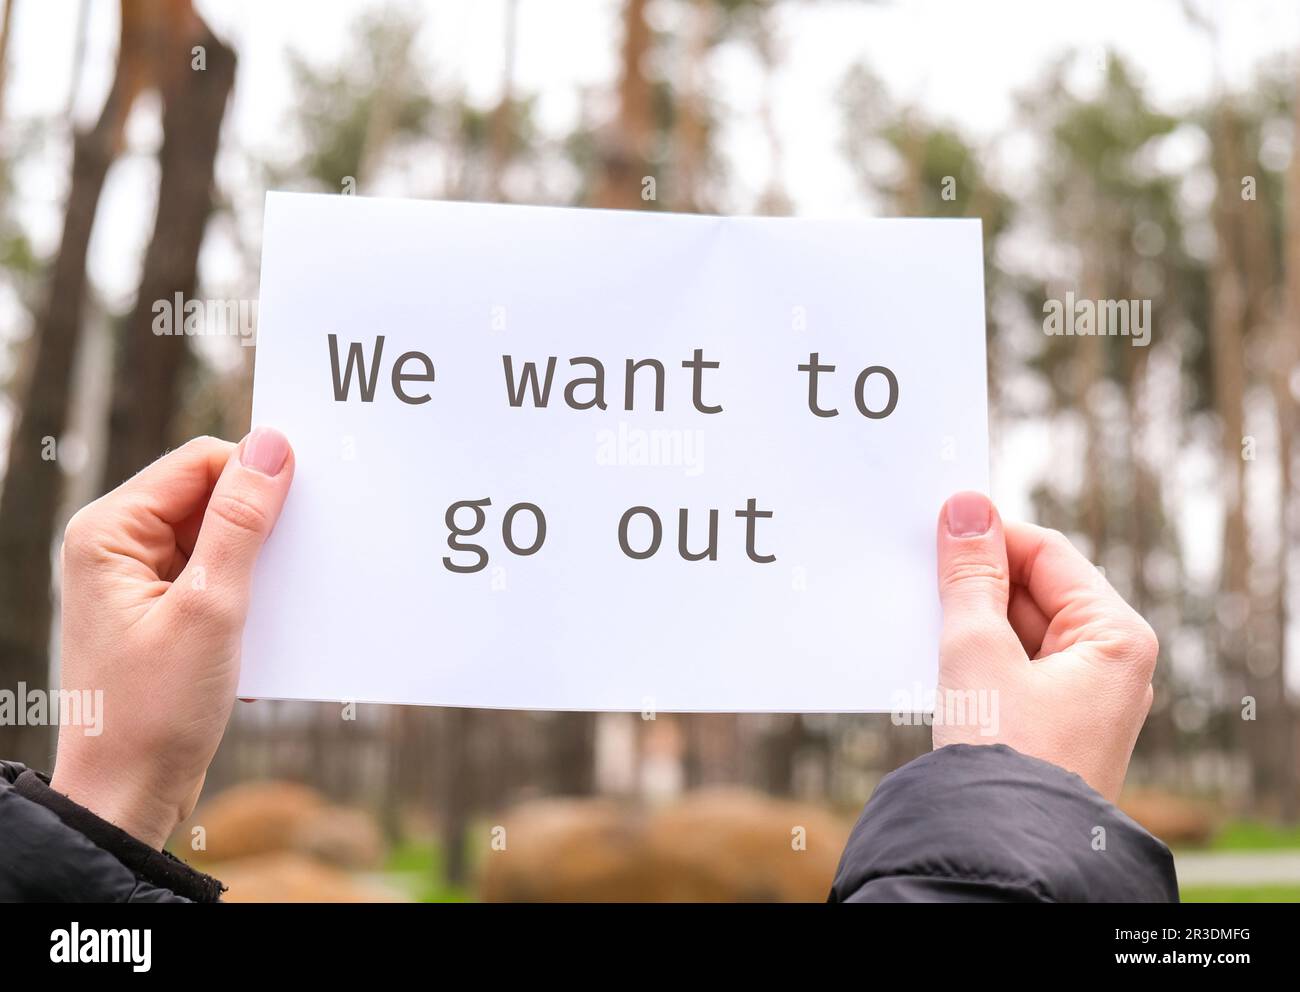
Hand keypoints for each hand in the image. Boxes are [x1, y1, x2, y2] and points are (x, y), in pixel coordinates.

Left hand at [51, 429, 293, 847]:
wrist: (131, 796)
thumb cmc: (155, 710)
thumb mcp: (212, 607)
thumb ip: (242, 521)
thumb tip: (272, 445)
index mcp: (109, 532)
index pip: (200, 463)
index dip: (257, 475)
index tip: (309, 507)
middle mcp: (117, 546)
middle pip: (210, 496)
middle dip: (260, 527)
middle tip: (298, 562)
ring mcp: (137, 580)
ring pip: (220, 538)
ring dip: (258, 568)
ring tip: (270, 611)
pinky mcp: (161, 610)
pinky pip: (217, 577)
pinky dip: (248, 598)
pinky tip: (257, 638)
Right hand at [932, 491, 1157, 801]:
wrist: (1002, 851)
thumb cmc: (1004, 752)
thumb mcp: (977, 648)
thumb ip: (969, 574)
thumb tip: (966, 507)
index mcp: (1117, 636)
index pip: (1047, 553)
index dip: (989, 535)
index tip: (933, 527)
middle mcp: (1110, 663)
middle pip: (1034, 590)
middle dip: (974, 583)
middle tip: (916, 573)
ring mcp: (1082, 697)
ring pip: (1017, 630)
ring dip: (968, 620)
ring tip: (921, 619)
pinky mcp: (1052, 725)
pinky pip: (1011, 667)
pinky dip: (973, 655)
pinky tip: (933, 655)